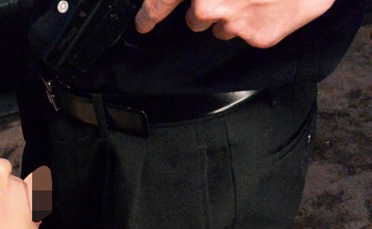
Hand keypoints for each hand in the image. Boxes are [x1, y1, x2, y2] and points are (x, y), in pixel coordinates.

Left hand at [134, 0, 335, 47]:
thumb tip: (194, 3)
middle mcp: (209, 5)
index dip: (148, 16)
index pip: (158, 3)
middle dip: (208, 8)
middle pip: (195, 19)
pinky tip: (275, 3)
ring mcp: (233, 23)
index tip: (142, 25)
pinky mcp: (258, 37)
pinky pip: (248, 34)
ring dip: (234, 14)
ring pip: (222, 29)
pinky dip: (259, 21)